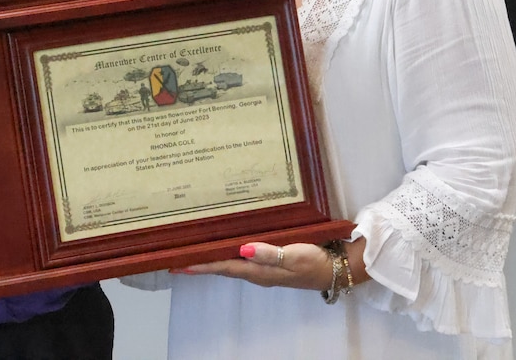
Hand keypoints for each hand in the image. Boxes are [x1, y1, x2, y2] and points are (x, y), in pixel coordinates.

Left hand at [175, 238, 366, 290]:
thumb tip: (241, 250)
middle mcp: (257, 271)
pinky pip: (244, 257)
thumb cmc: (314, 261)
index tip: (178, 264)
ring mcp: (264, 268)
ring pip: (232, 262)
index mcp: (258, 271)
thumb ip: (268, 253)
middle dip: (201, 262)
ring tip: (195, 249)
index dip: (200, 265)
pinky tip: (227, 243)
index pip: (222, 267)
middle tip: (178, 255)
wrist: (337, 269)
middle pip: (223, 266)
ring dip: (214, 257)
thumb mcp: (293, 256)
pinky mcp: (272, 261)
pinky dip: (230, 252)